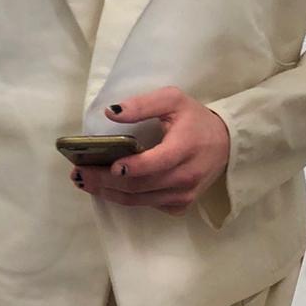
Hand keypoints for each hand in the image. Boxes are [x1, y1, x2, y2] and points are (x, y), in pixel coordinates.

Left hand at [67, 89, 230, 214]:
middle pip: (139, 186)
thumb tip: (110, 113)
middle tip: (79, 173)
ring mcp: (183, 195)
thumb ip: (142, 105)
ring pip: (138, 200)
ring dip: (108, 193)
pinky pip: (147, 205)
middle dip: (105, 181)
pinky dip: (125, 198)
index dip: (132, 167)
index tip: (109, 165)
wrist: (226, 143)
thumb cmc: (195, 120)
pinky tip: (107, 188)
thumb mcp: (172, 100)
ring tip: (84, 181)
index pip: (156, 163)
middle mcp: (185, 177)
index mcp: (185, 148)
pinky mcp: (180, 205)